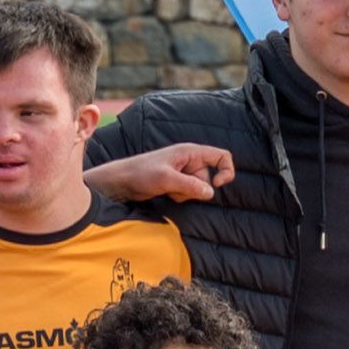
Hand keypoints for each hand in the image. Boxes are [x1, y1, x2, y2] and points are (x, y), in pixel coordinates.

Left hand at [94, 142, 235, 205]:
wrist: (122, 181)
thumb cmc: (141, 173)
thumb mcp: (166, 179)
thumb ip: (190, 185)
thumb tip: (210, 193)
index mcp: (191, 152)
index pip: (221, 156)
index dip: (226, 171)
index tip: (217, 185)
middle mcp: (190, 160)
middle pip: (209, 178)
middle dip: (196, 189)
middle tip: (176, 188)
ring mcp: (184, 172)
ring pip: (198, 189)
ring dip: (186, 194)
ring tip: (168, 189)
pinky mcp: (177, 182)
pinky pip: (188, 193)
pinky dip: (180, 196)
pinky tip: (165, 192)